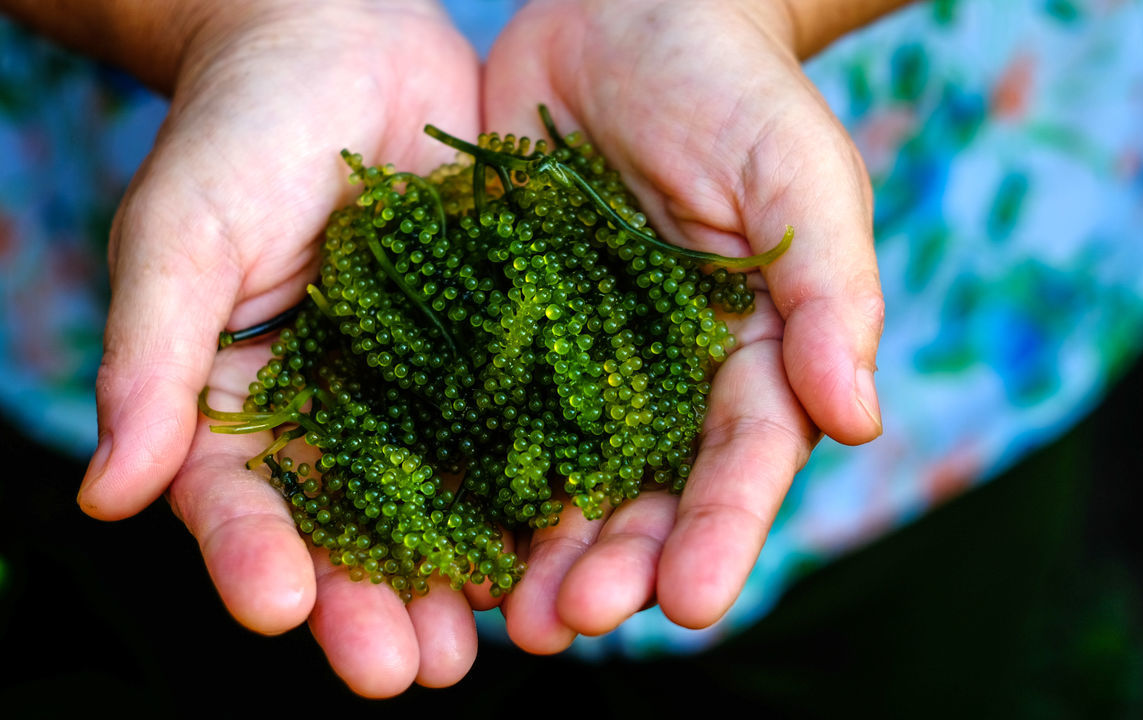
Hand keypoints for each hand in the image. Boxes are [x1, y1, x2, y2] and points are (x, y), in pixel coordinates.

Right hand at [74, 0, 487, 694]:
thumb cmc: (240, 131)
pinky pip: (521, 428)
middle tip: (410, 668)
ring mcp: (423, 389)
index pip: (240, 501)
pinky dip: (540, 489)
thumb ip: (153, 357)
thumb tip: (109, 495)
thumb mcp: (183, 233)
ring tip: (494, 638)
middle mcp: (337, 414)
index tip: (276, 607)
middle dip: (375, 602)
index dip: (255, 556)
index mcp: (242, 404)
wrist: (344, 43)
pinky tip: (564, 540)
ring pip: (444, 500)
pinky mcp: (498, 351)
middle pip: (351, 530)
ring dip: (466, 575)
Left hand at [482, 0, 883, 651]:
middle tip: (575, 621)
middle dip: (619, 562)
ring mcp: (577, 361)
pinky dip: (464, 474)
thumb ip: (831, 292)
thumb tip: (860, 418)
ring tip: (511, 615)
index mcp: (751, 353)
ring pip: (561, 475)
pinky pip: (481, 411)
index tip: (697, 603)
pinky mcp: (501, 330)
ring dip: (539, 549)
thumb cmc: (730, 86)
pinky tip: (437, 529)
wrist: (624, 10)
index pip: (746, 459)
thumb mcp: (798, 171)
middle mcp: (664, 378)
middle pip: (648, 492)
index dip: (724, 531)